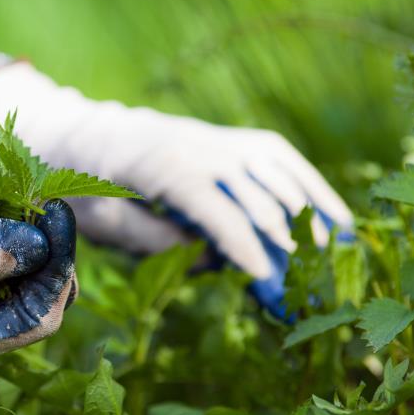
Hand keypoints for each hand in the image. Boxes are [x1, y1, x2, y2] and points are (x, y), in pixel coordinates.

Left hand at [0, 62, 352, 318]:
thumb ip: (153, 240)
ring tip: (330, 252)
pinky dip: (308, 183)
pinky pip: (277, 157)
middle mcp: (196, 144)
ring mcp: (216, 137)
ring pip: (277, 170)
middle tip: (302, 281)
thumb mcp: (101, 220)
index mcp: (159, 165)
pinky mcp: (227, 139)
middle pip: (254, 190)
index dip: (241, 243)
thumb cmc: (83, 181)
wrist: (83, 133)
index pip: (214, 206)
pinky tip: (330, 213)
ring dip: (306, 211)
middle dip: (281, 238)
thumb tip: (211, 256)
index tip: (264, 276)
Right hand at [0, 181, 76, 371]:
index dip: (55, 277)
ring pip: (17, 268)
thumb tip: (29, 251)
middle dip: (44, 251)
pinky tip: (0, 192)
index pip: (35, 321)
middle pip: (33, 293)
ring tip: (28, 193)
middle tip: (48, 202)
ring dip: (26, 232)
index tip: (57, 226)